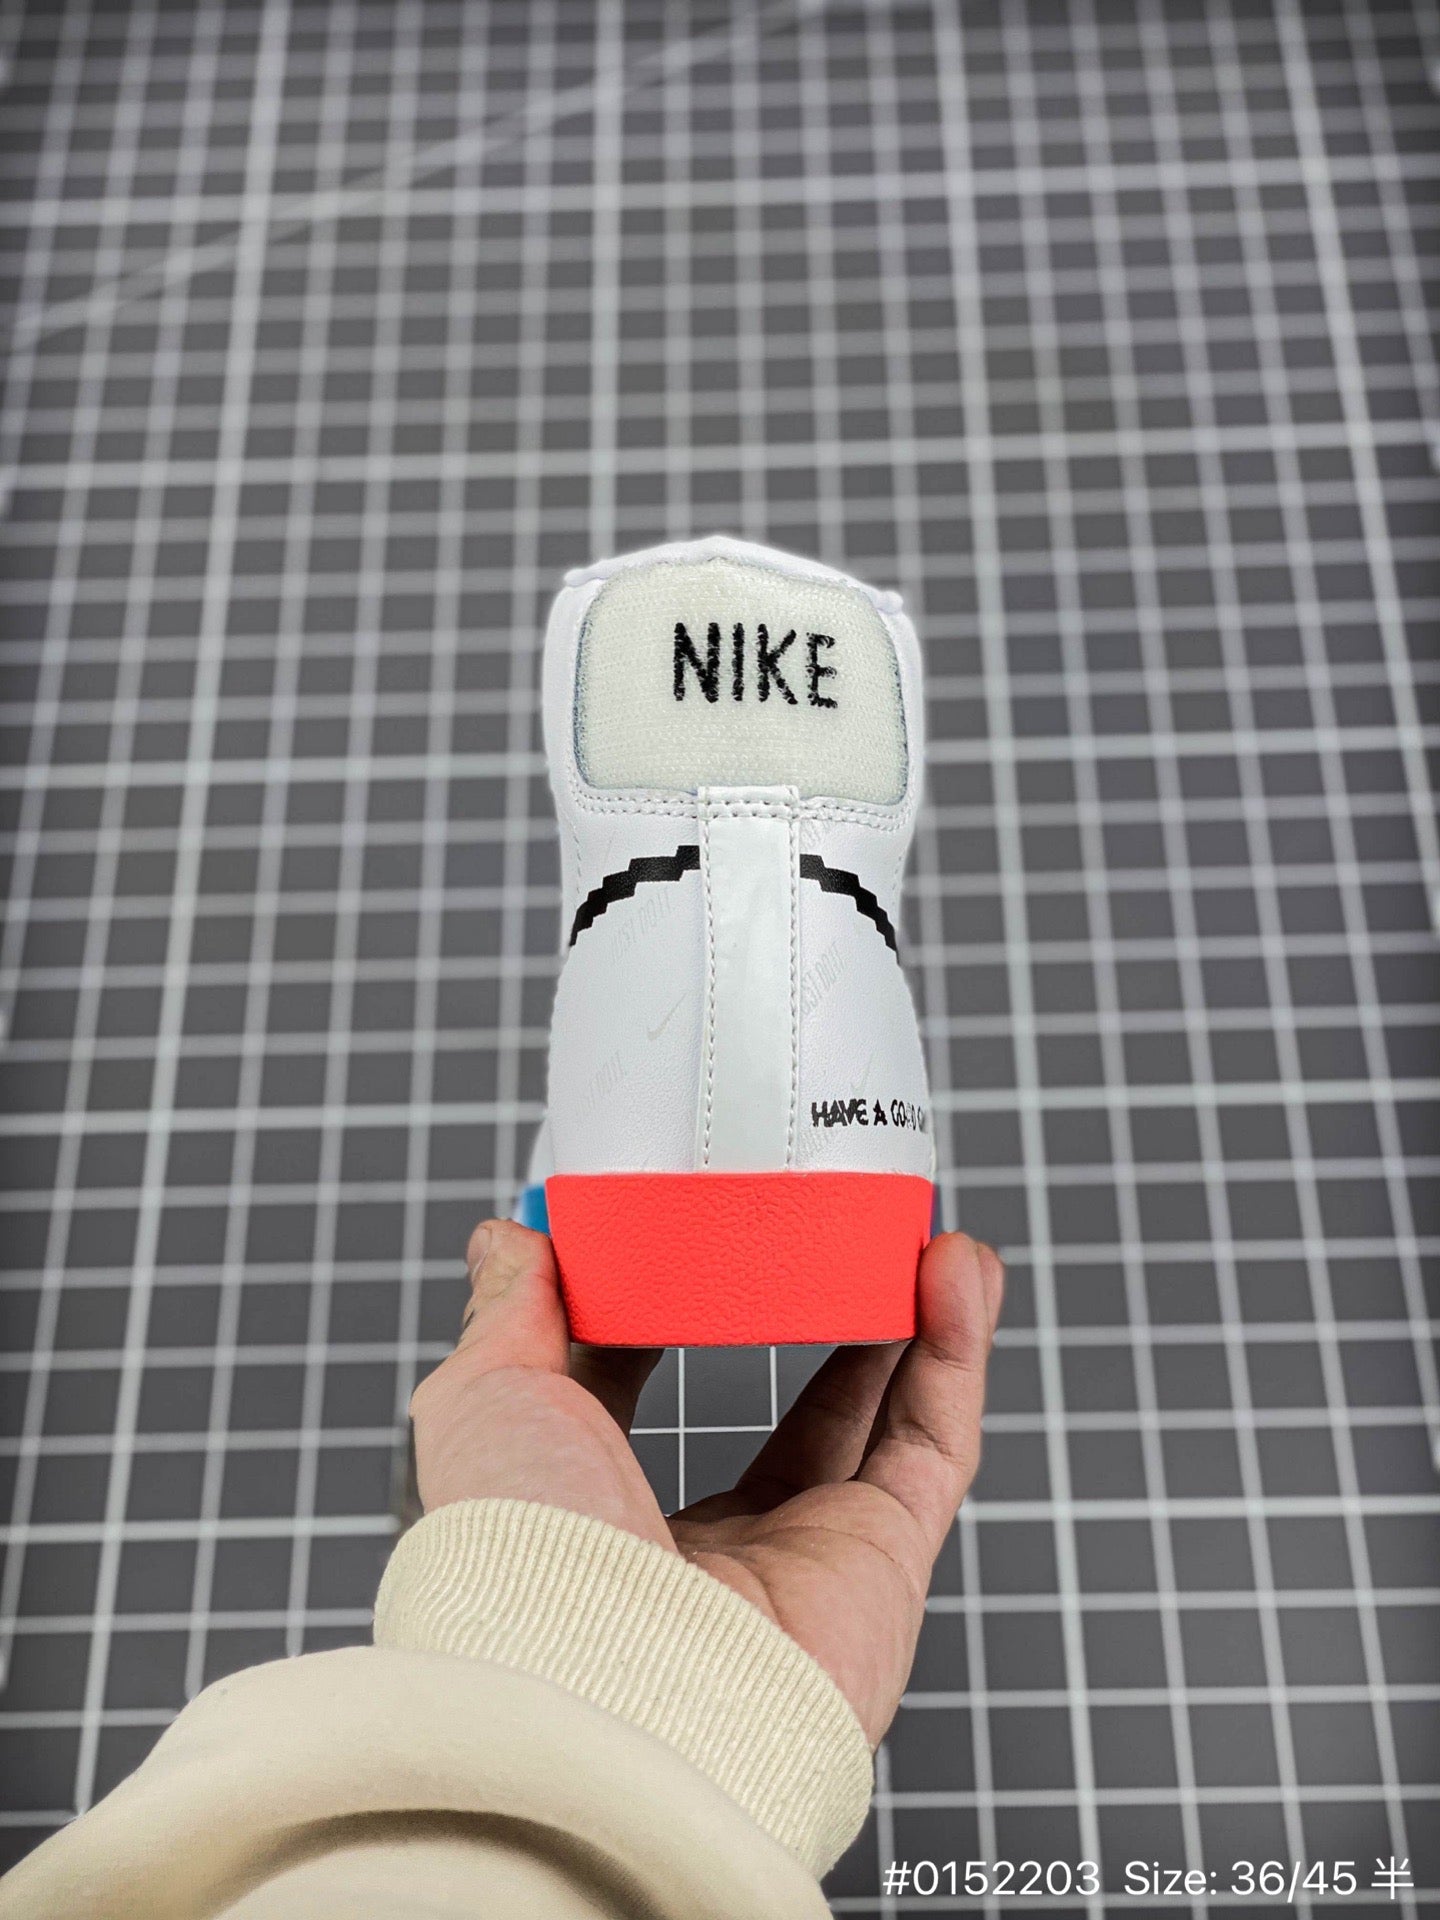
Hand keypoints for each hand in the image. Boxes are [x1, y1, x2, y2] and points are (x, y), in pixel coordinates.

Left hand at [409, 1219, 1002, 1745]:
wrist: (602, 1680)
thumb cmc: (518, 1557)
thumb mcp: (486, 1402)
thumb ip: (508, 1315)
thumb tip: (504, 1237)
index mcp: (601, 1523)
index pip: (641, 1406)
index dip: (670, 1315)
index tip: (691, 1235)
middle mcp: (711, 1551)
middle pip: (789, 1417)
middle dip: (820, 1318)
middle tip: (836, 1230)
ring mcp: (808, 1558)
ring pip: (883, 1421)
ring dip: (911, 1321)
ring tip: (920, 1231)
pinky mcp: (885, 1563)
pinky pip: (937, 1440)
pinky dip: (957, 1352)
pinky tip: (955, 1269)